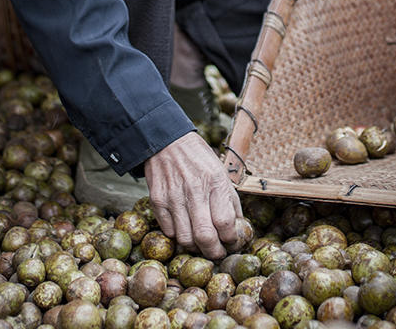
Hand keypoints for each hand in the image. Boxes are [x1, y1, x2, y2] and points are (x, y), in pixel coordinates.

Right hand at [144, 131, 242, 259]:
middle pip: (205, 237)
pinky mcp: (157, 200)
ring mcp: (173, 196)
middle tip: (218, 253)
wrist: (168, 141)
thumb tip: (238, 228)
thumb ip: (230, 200)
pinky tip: (185, 229)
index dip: (231, 239)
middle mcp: (194, 190)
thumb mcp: (220, 172)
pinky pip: (169, 231)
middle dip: (214, 252)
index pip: (225, 222)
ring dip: (195, 247)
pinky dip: (178, 236)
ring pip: (185, 239)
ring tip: (201, 243)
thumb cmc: (198, 158)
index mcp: (214, 181)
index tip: (232, 242)